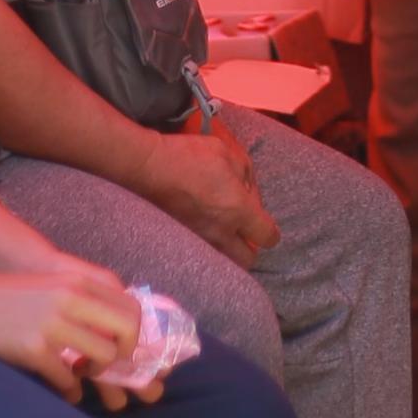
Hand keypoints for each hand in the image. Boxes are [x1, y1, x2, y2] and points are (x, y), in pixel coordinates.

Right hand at [0, 261, 141, 402]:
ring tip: (83, 374)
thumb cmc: (8, 297)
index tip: (124, 347)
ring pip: (103, 356)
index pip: (132, 307)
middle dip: (126, 354)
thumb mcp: (54, 286)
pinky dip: (70, 390)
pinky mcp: (33, 348)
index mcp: (79, 282)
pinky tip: (66, 391)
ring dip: (98, 373)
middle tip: (110, 364)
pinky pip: (67, 377)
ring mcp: (53, 324)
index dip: (135, 333)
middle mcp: (71, 299)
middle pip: (127, 330)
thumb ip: (84, 299)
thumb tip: (114, 328)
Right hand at [130, 119, 275, 268]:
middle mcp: (220, 232)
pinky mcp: (178, 243)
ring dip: (228, 252)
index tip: (263, 225)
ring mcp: (198, 241)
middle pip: (247, 260)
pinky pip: (201, 256)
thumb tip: (249, 195)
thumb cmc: (189, 157)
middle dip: (250, 249)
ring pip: (223, 262)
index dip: (270, 232)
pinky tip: (202, 233)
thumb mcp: (228, 154)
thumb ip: (247, 176)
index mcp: (238, 210)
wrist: (146, 169)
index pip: (267, 236)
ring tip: (223, 234)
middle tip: (244, 233)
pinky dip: (206, 250)